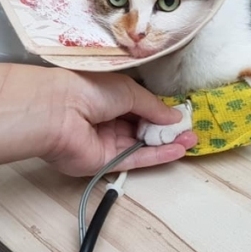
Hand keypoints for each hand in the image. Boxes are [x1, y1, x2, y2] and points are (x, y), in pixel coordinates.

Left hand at [43, 71, 197, 176]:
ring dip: (167, 143)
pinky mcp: (105, 162)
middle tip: (191, 131)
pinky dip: (157, 156)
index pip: (140, 107)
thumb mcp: (129, 90)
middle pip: (142, 128)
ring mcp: (106, 142)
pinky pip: (135, 159)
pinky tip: (177, 151)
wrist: (59, 111)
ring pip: (142, 145)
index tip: (181, 116)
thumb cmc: (90, 90)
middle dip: (167, 129)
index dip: (160, 112)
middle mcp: (108, 120)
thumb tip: (174, 117)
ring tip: (191, 141)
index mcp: (110, 98)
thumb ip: (153, 107)